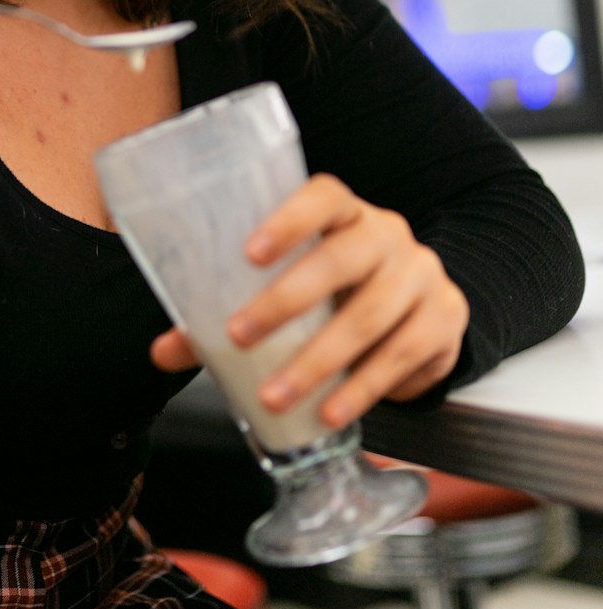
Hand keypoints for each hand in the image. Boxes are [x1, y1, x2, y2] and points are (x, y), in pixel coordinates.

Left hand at [149, 173, 468, 429]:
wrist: (422, 310)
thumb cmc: (338, 292)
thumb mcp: (291, 290)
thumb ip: (228, 312)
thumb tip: (164, 350)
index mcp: (345, 213)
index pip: (324, 196)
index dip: (289, 219)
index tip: (249, 254)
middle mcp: (387, 235)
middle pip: (342, 258)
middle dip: (286, 301)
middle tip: (239, 336)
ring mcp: (421, 275)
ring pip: (371, 314)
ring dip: (318, 361)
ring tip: (274, 395)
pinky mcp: (444, 319)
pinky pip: (402, 355)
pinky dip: (362, 388)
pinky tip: (331, 412)